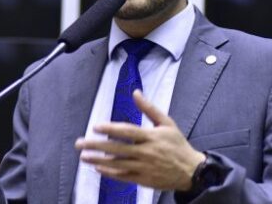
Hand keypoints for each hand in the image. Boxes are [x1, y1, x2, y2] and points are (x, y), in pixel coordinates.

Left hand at [75, 90, 204, 190]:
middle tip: (80, 144)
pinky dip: (110, 173)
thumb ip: (149, 108)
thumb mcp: (167, 123)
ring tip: (84, 157)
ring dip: (98, 160)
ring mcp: (144, 167)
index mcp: (151, 137)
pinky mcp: (143, 179)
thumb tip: (136, 92)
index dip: (110, 129)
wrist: (191, 170)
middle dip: (96, 146)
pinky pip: (123, 176)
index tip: (95, 127)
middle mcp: (145, 152)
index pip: (127, 131)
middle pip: (117, 149)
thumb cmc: (177, 145)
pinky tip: (98, 168)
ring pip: (117, 164)